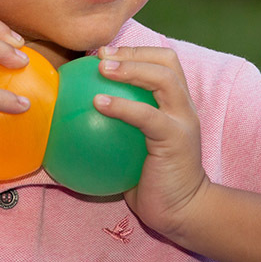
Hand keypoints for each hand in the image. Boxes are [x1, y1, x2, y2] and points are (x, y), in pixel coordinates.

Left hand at [92, 45, 209, 238]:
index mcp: (177, 104)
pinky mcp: (175, 139)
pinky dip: (121, 105)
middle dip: (133, 51)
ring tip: (101, 68)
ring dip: (129, 67)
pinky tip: (97, 102)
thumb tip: (76, 116)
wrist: (182, 211)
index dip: (136, 50)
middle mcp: (184, 106)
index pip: (164, 62)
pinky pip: (146, 115)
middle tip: (100, 55)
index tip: (103, 53)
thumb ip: (121, 128)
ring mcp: (182, 120)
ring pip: (162, 78)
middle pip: (166, 61)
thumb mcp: (136, 148)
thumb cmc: (154, 182)